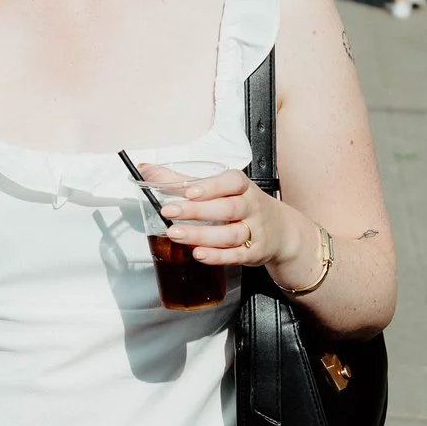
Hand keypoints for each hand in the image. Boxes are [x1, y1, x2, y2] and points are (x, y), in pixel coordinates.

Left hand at [139, 163, 310, 274]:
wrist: (281, 231)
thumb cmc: (242, 203)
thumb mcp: (218, 188)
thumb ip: (181, 180)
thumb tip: (145, 169)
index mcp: (242, 187)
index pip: (231, 182)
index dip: (211, 186)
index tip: (189, 191)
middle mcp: (251, 207)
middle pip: (227, 208)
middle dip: (197, 211)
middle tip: (168, 211)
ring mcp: (255, 231)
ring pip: (231, 234)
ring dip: (202, 235)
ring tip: (175, 234)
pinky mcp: (254, 253)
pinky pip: (236, 255)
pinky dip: (217, 256)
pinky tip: (198, 254)